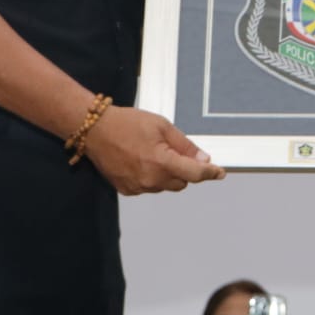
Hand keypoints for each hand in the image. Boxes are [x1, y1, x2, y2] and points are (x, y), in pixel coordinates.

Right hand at [83, 106, 224, 194]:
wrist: (95, 130)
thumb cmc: (127, 124)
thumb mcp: (162, 126)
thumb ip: (184, 145)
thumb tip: (203, 159)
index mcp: (161, 162)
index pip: (195, 174)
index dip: (210, 173)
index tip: (219, 173)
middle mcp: (150, 180)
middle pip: (182, 183)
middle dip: (184, 170)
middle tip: (174, 151)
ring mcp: (138, 187)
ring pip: (165, 186)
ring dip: (167, 174)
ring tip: (151, 152)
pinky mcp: (127, 190)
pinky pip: (149, 187)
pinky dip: (151, 177)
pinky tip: (140, 161)